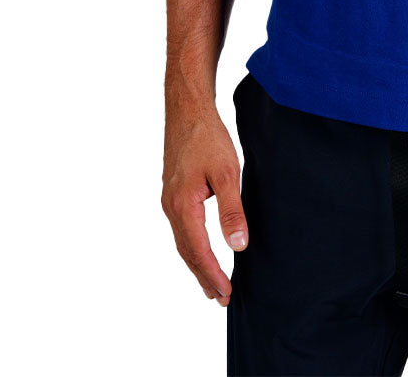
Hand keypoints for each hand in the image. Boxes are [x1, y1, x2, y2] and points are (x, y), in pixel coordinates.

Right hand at [162, 104, 247, 305]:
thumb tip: (238, 244)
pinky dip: (192, 246)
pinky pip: (182, 228)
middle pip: (187, 252)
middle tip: (221, 298)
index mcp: (182, 206)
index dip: (213, 274)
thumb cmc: (207, 138)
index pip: (198, 251)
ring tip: (211, 283)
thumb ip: (232, 209)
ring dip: (197, 263)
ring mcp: (169, 199)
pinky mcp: (173, 191)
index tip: (226, 293)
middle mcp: (171, 206)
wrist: (187, 110)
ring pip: (183, 241)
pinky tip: (201, 249)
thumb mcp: (227, 172)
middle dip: (204, 276)